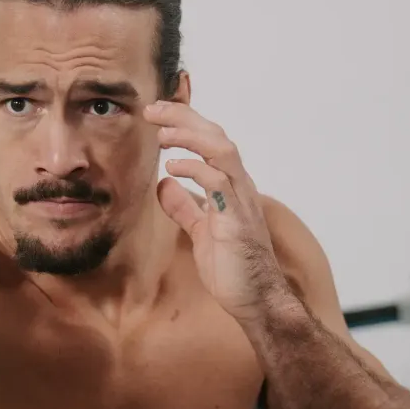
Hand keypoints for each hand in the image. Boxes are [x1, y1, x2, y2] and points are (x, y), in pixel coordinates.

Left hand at [145, 101, 286, 321]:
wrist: (256, 300)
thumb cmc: (233, 267)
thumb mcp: (200, 232)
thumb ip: (184, 207)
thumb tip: (163, 185)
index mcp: (230, 187)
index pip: (210, 142)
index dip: (185, 123)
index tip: (156, 114)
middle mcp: (239, 187)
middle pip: (216, 136)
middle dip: (184, 117)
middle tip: (153, 109)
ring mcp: (241, 202)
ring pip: (222, 151)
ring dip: (190, 136)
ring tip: (162, 134)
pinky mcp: (237, 221)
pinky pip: (220, 184)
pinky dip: (197, 169)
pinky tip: (173, 168)